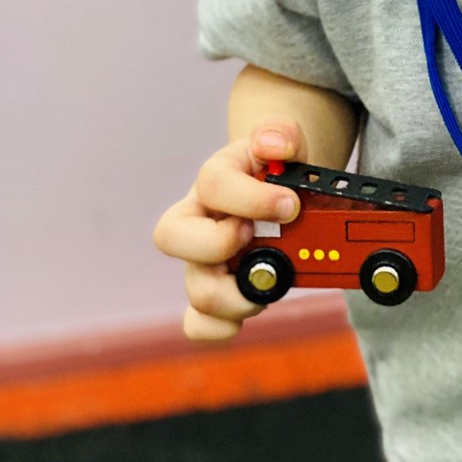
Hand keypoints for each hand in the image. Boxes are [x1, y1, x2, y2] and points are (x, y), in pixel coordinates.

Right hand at [152, 119, 306, 340]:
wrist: (280, 186)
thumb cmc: (277, 168)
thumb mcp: (285, 141)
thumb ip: (281, 134)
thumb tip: (274, 145)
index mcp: (215, 179)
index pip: (212, 184)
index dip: (250, 198)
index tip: (289, 205)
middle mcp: (199, 220)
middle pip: (171, 236)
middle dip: (216, 244)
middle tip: (254, 239)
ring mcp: (202, 260)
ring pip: (193, 287)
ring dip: (236, 293)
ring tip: (273, 279)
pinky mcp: (213, 292)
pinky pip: (196, 322)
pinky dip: (218, 327)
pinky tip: (250, 311)